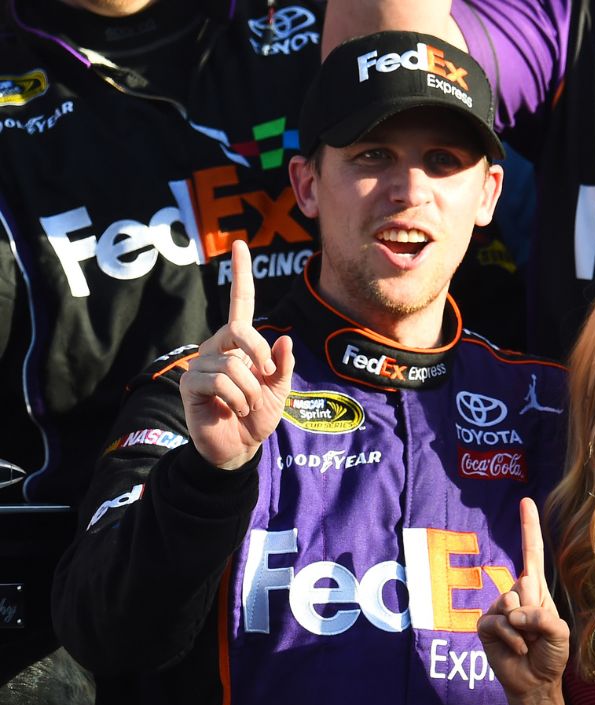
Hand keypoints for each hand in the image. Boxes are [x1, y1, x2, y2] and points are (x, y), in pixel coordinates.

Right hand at [179, 240, 293, 469]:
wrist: (239, 447)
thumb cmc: (258, 415)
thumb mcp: (279, 389)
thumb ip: (282, 365)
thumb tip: (283, 338)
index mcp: (240, 343)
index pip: (240, 303)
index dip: (241, 275)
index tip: (240, 245)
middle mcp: (218, 347)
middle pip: (240, 331)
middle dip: (260, 355)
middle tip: (266, 378)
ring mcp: (201, 363)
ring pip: (233, 365)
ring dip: (250, 391)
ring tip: (247, 406)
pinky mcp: (189, 383)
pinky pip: (219, 381)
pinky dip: (237, 399)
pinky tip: (234, 410)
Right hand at [477, 498, 569, 704]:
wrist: (535, 682)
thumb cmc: (551, 654)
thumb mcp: (559, 632)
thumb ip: (542, 616)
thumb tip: (514, 610)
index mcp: (536, 590)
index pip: (532, 553)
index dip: (529, 527)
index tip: (526, 500)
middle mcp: (516, 594)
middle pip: (524, 583)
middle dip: (535, 612)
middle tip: (537, 634)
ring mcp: (499, 609)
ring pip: (509, 603)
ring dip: (523, 629)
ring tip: (527, 642)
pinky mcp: (486, 625)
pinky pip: (497, 622)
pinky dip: (511, 639)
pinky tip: (517, 649)